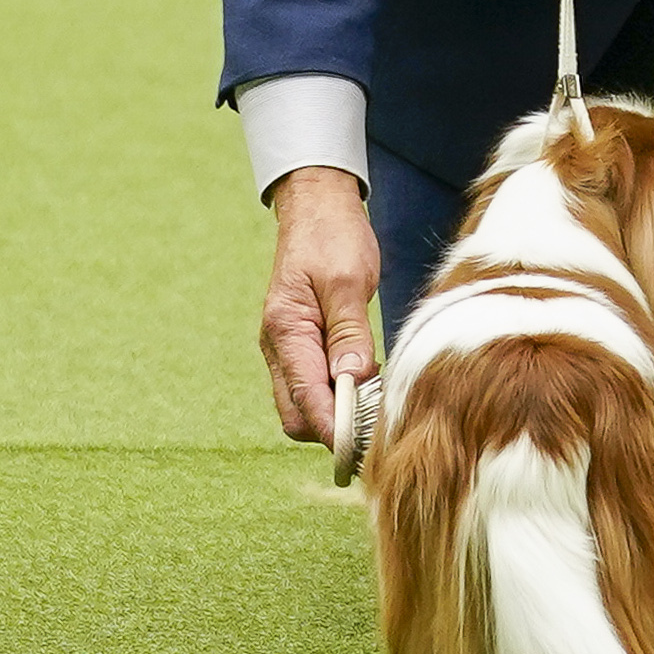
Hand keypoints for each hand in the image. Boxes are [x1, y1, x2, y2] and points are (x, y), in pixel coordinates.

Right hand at [259, 167, 382, 443]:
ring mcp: (287, 347)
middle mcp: (278, 346)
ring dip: (335, 414)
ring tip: (374, 403)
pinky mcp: (300, 345)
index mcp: (285, 330)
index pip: (304, 400)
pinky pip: (311, 386)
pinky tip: (365, 384)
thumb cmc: (332, 236)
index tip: (365, 447)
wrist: (317, 206)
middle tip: (375, 424)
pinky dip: (335, 396)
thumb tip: (352, 382)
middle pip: (296, 414)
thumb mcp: (348, 280)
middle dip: (331, 429)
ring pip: (302, 404)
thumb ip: (349, 333)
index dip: (333, 429)